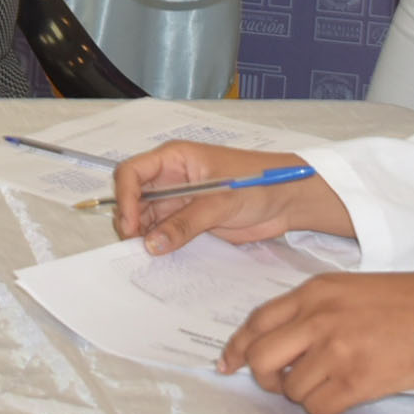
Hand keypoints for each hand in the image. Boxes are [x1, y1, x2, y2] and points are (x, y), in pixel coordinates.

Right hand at [111, 140, 350, 250]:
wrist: (289, 200)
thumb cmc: (259, 183)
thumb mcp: (221, 201)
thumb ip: (186, 222)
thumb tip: (152, 244)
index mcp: (175, 158)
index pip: (133, 173)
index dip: (124, 197)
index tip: (130, 225)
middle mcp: (172, 177)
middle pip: (135, 197)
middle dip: (131, 220)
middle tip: (137, 246)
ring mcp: (180, 199)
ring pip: (147, 217)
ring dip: (145, 235)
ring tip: (149, 254)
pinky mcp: (191, 219)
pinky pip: (166, 232)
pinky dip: (160, 243)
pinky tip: (160, 255)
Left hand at [220, 271, 413, 413]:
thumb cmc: (398, 302)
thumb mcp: (345, 289)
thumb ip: (307, 310)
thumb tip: (273, 342)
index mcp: (313, 292)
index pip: (257, 322)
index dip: (237, 347)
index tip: (228, 364)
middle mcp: (318, 320)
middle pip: (262, 358)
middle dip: (264, 377)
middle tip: (278, 382)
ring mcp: (336, 351)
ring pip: (291, 389)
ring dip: (302, 393)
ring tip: (327, 381)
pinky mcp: (356, 381)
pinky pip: (318, 407)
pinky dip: (324, 407)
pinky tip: (341, 394)